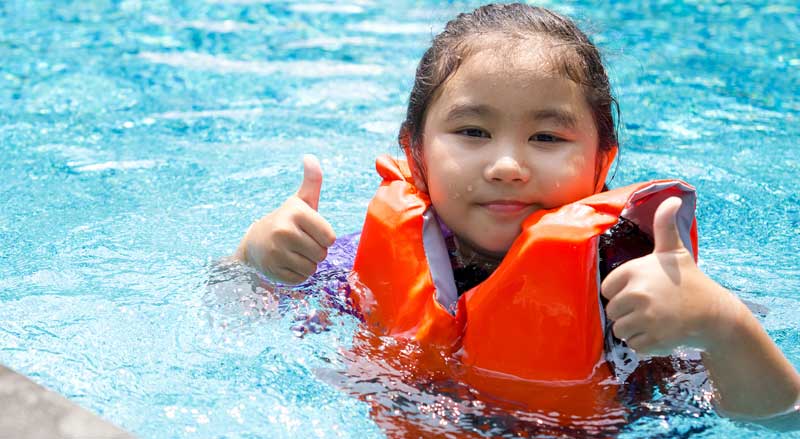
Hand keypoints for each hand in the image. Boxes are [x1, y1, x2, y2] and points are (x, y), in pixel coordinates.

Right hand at [235, 154, 335, 284]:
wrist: (255, 243)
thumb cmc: (287, 221)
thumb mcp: (300, 201)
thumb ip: (312, 181)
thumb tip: (310, 157)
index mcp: (296, 213)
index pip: (330, 237)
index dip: (323, 237)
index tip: (309, 231)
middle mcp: (284, 231)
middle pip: (322, 254)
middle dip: (316, 251)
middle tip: (300, 243)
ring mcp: (276, 252)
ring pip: (312, 268)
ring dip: (307, 263)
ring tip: (293, 253)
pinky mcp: (273, 271)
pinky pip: (301, 279)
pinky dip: (297, 274)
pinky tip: (286, 263)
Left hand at [601, 197, 736, 354]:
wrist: (715, 314)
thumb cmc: (689, 281)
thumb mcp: (675, 251)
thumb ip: (665, 225)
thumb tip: (672, 198)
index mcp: (635, 271)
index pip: (607, 290)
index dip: (622, 292)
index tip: (642, 291)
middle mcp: (637, 294)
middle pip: (612, 311)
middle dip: (628, 313)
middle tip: (652, 308)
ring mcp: (646, 318)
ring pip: (620, 330)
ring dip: (635, 329)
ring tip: (657, 320)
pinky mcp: (653, 340)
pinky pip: (633, 346)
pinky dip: (645, 344)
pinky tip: (663, 333)